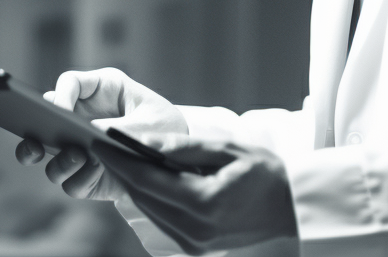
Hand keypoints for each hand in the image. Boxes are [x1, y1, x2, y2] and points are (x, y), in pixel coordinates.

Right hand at [14, 68, 187, 199]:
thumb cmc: (165, 126)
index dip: (61, 96)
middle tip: (37, 139)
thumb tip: (95, 133)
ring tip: (78, 156)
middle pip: (44, 119)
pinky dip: (80, 179)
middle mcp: (83, 118)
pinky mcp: (87, 175)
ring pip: (51, 156)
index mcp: (100, 90)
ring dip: (59, 160)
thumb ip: (125, 126)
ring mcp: (81, 147)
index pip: (69, 84)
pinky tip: (96, 172)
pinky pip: (72, 182)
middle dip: (34, 129)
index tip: (61, 111)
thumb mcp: (154, 120)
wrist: (179, 159)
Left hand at [92, 134, 296, 254]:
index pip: (147, 181)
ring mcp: (194, 244)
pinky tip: (150, 179)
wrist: (291, 206)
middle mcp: (195, 230)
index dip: (119, 160)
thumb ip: (182, 147)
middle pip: (143, 197)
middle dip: (123, 170)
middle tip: (104, 145)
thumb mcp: (225, 149)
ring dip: (136, 185)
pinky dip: (153, 198)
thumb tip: (141, 142)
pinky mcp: (194, 248)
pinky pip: (162, 219)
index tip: (97, 141)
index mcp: (205, 203)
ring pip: (149, 209)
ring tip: (123, 157)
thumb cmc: (263, 171)